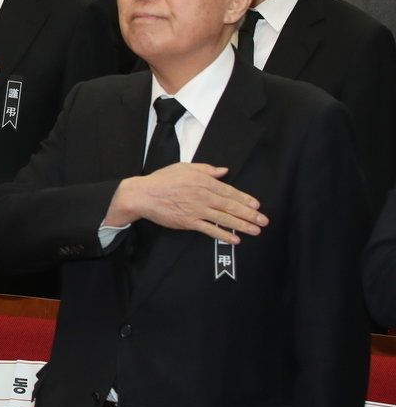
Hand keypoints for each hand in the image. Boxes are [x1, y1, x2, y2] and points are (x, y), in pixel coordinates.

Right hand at [105, 163, 267, 243]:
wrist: (142, 195)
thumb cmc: (161, 180)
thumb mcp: (184, 167)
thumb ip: (206, 169)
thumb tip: (224, 171)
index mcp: (203, 181)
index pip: (229, 191)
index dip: (244, 199)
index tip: (256, 205)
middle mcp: (203, 195)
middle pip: (231, 206)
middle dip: (249, 214)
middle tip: (263, 220)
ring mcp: (196, 210)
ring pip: (224, 218)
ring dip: (242, 225)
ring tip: (256, 230)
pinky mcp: (188, 222)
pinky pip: (210, 229)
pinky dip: (223, 235)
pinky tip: (235, 239)